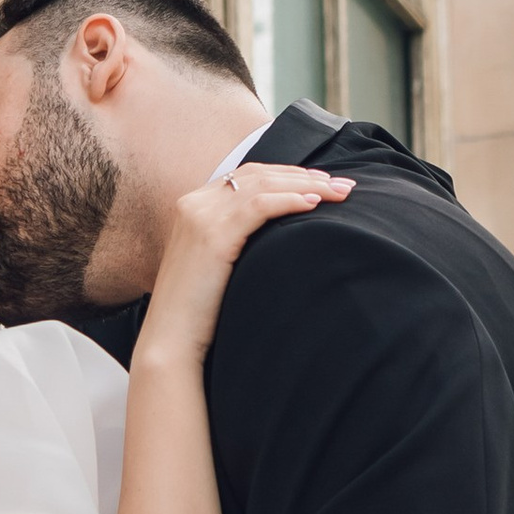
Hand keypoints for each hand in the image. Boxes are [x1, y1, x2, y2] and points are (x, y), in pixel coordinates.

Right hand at [140, 164, 350, 361]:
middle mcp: (194, 203)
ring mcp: (201, 216)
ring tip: (340, 192)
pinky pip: (259, 206)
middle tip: (343, 184)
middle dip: (304, 176)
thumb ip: (234, 238)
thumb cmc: (198, 310)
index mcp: (192, 206)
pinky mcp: (212, 235)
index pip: (246, 176)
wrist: (171, 339)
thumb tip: (276, 232)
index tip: (321, 182)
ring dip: (307, 185)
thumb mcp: (214, 263)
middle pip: (258, 174)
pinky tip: (315, 204)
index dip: (286, 174)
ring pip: (263, 185)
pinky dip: (290, 200)